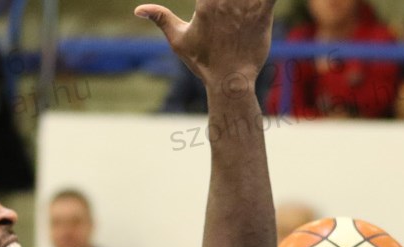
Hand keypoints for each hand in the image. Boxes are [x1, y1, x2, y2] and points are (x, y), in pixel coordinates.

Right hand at [136, 0, 278, 86]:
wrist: (231, 81)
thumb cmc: (203, 62)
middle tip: (226, 3)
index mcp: (206, 3)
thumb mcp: (178, 40)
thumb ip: (161, 18)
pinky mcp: (264, 12)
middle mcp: (227, 0)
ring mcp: (247, 5)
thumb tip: (138, 10)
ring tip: (241, 0)